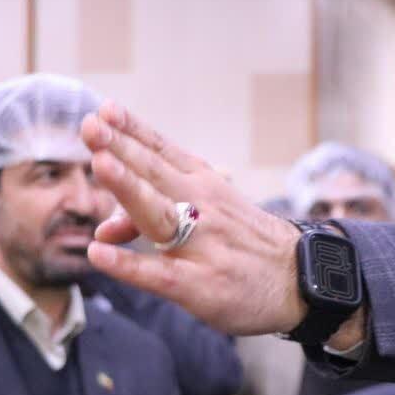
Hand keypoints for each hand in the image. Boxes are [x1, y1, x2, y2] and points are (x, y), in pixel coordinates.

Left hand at [80, 102, 306, 335]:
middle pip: (156, 174)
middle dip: (122, 148)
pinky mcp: (200, 286)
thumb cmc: (245, 244)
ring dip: (129, 188)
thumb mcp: (211, 215)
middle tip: (91, 125)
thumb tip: (104, 230)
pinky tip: (100, 254)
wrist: (302, 279)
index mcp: (204, 185)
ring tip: (99, 165)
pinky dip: (127, 264)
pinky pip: (158, 274)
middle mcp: (203, 207)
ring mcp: (202, 246)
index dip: (133, 129)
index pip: (163, 152)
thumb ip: (154, 215)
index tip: (104, 109)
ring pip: (159, 214)